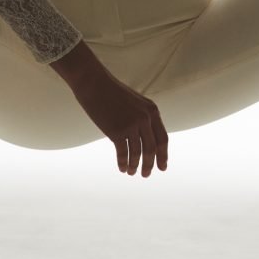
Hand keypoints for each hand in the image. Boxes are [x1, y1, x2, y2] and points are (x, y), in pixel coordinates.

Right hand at [70, 61, 168, 177]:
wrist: (94, 84)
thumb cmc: (112, 93)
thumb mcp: (135, 103)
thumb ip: (143, 117)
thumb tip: (145, 138)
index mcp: (152, 110)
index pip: (162, 138)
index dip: (163, 155)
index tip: (163, 167)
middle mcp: (145, 119)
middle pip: (151, 149)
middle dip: (150, 164)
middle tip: (146, 174)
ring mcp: (132, 125)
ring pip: (138, 153)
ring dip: (135, 165)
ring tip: (131, 172)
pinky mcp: (117, 131)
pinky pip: (123, 153)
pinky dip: (123, 163)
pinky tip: (122, 168)